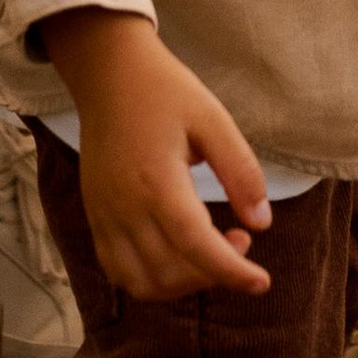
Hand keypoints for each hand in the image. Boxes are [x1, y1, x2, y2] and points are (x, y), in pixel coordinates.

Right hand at [38, 8, 271, 297]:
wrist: (109, 73)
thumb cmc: (165, 91)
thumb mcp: (212, 119)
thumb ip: (240, 171)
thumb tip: (262, 222)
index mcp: (157, 181)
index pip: (196, 246)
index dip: (232, 272)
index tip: (262, 282)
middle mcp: (126, 207)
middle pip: (170, 272)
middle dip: (214, 273)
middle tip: (241, 239)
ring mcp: (105, 216)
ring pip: (141, 282)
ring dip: (182, 284)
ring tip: (209, 251)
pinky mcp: (95, 216)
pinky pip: (117, 270)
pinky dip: (149, 279)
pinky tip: (176, 255)